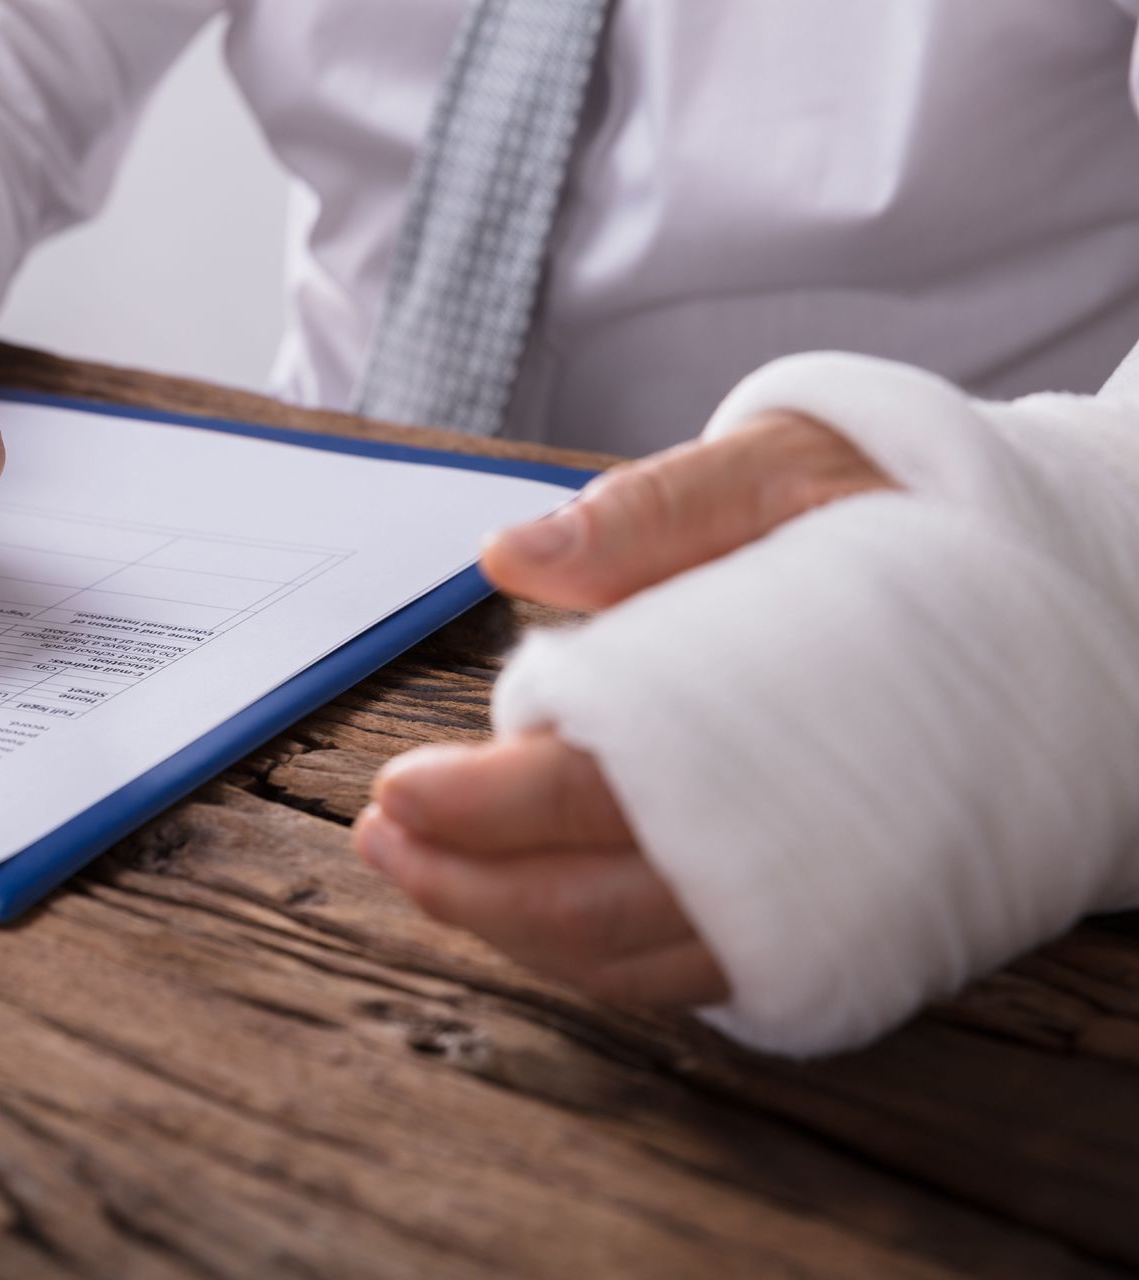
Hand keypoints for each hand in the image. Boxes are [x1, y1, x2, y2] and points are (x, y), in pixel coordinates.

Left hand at [354, 411, 893, 1006]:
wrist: (1067, 599)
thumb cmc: (915, 521)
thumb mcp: (795, 466)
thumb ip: (657, 512)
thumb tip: (512, 554)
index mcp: (766, 722)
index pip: (589, 792)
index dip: (479, 806)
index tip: (395, 793)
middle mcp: (792, 840)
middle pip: (592, 903)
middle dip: (467, 884)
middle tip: (380, 844)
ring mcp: (815, 900)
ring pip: (632, 957)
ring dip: (512, 928)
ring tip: (419, 876)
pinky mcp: (828, 926)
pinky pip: (686, 968)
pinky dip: (589, 951)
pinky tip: (521, 905)